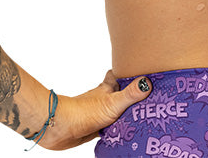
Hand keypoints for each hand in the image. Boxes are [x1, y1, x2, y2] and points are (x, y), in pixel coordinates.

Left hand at [36, 70, 151, 150]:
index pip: (117, 75)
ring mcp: (98, 113)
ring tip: (141, 117)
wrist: (59, 128)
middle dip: (129, 95)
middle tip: (145, 98)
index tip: (138, 72)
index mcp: (107, 88)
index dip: (126, 72)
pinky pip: (110, 127)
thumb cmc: (83, 111)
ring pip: (115, 110)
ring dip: (124, 113)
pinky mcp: (94, 127)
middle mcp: (103, 99)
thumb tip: (148, 83)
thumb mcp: (113, 102)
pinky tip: (124, 133)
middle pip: (118, 93)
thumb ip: (130, 94)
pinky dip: (117, 129)